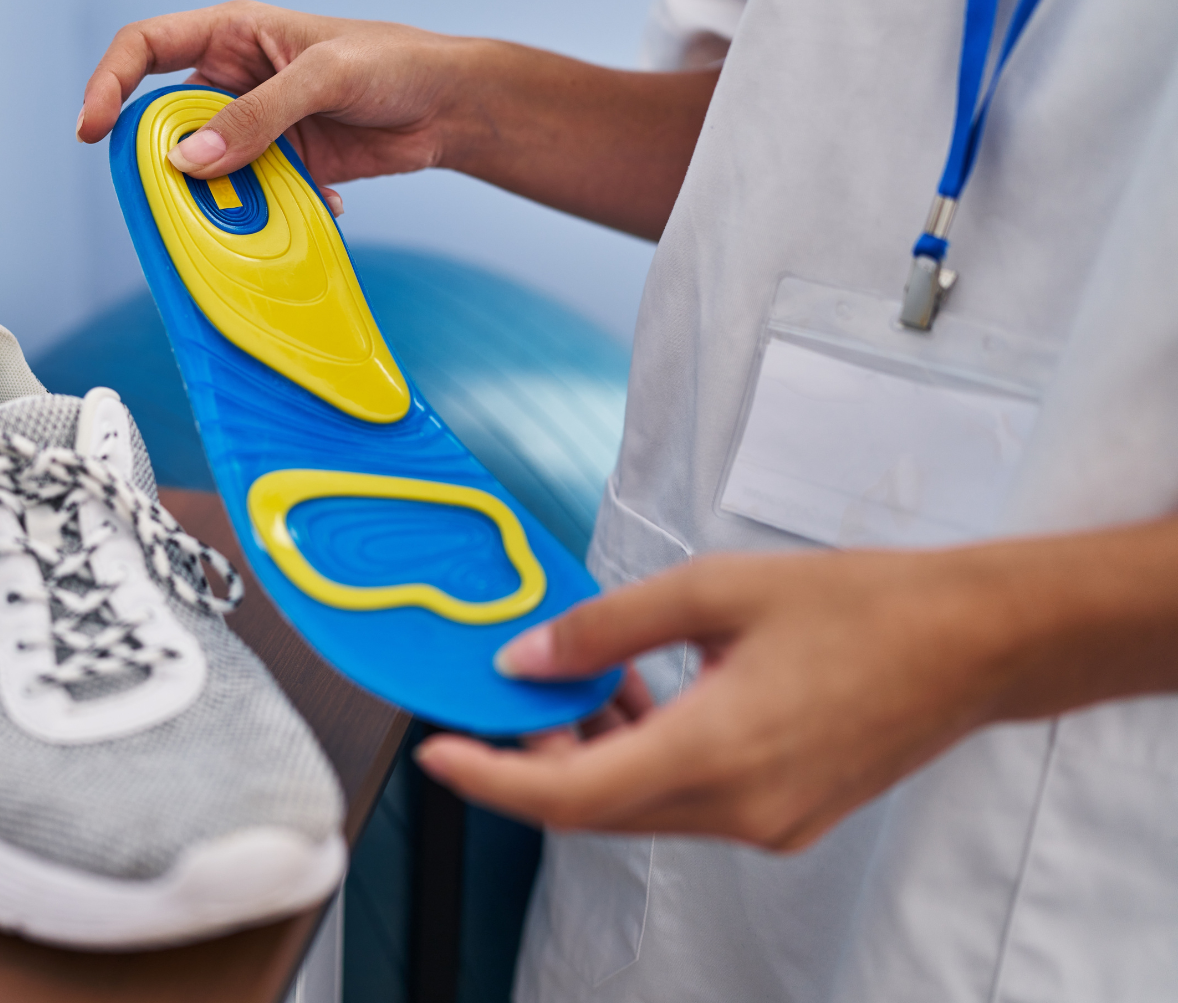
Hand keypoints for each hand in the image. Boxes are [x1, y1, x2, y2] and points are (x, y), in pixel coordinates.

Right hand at [76, 0, 719, 239]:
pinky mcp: (281, 165)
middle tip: (174, 196)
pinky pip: (248, 197)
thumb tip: (192, 160)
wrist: (451, 106)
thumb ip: (258, 118)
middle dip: (166, 160)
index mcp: (231, 33)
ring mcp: (255, 127)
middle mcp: (233, 80)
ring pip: (206, 168)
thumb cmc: (394, 64)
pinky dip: (265, 212)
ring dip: (219, 196)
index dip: (109, 83)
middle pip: (166, 121)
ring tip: (248, 212)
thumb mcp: (322, 78)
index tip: (92, 128)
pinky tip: (314, 205)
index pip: (145, 47)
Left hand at [416, 519, 1177, 850]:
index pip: (569, 795)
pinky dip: (645, 761)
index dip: (490, 780)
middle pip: (594, 809)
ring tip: (589, 681)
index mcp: (718, 752)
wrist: (976, 642)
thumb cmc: (863, 605)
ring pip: (638, 809)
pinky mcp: (784, 819)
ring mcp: (766, 824)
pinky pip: (684, 804)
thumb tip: (526, 659)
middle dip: (534, 760)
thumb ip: (607, 629)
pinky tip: (645, 699)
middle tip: (512, 697)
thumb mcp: (714, 589)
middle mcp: (739, 808)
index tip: (438, 756)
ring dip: (593, 757)